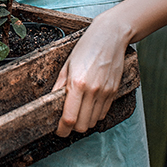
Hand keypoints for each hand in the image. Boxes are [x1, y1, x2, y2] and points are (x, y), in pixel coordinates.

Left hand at [52, 16, 127, 136]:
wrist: (111, 36)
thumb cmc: (86, 47)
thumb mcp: (67, 64)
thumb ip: (60, 85)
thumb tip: (52, 102)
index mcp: (77, 83)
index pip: (69, 118)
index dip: (62, 129)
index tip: (58, 130)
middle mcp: (93, 91)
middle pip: (82, 125)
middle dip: (72, 127)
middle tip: (66, 120)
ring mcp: (105, 92)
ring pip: (93, 122)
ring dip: (84, 121)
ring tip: (78, 110)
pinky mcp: (114, 92)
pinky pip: (103, 113)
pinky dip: (95, 114)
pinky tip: (89, 104)